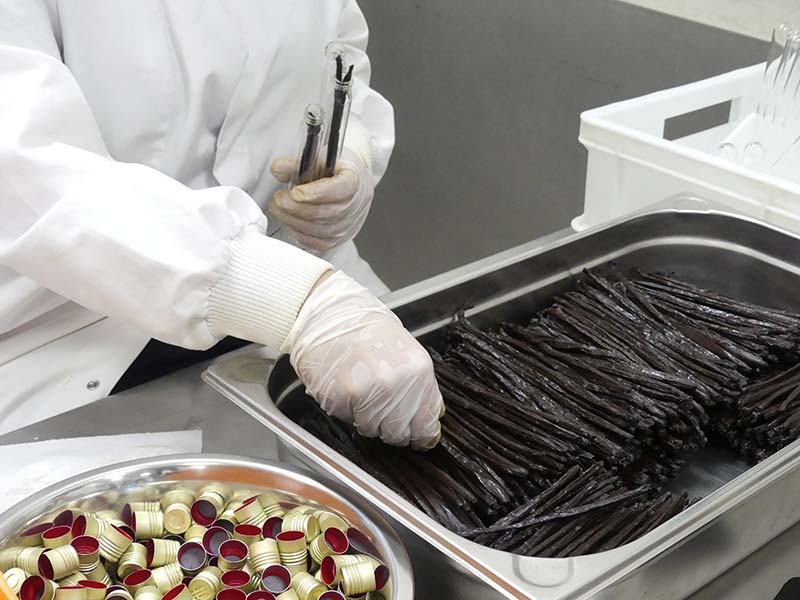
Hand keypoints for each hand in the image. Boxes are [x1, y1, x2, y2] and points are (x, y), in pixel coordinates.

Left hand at [269, 149, 373, 251]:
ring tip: (278, 208)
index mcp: (353, 181)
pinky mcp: (338, 239)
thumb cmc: (337, 171)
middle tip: (278, 198)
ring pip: (316, 229)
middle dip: (294, 206)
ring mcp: (347, 226)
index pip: (337, 190)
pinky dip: (298, 232)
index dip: (313, 193)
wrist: (354, 185)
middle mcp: (353, 206)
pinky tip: (290, 221)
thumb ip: (297, 164)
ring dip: (291, 220)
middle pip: (321, 212)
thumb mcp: (319, 158)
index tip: (294, 192)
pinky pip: (316, 243)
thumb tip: (278, 169)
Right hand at [282, 270, 442, 448]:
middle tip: (380, 407)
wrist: (328, 313)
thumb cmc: (365, 328)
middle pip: (398, 434)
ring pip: (372, 430)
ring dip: (366, 418)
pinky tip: (345, 386)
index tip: (416, 437)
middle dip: (390, 427)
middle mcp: (397, 385)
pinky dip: (346, 409)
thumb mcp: (406, 350)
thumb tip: (432, 414)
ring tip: (360, 389)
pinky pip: (348, 419)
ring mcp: (368, 393)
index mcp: (419, 372)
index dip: (419, 435)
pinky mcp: (340, 398)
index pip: (426, 425)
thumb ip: (420, 385)